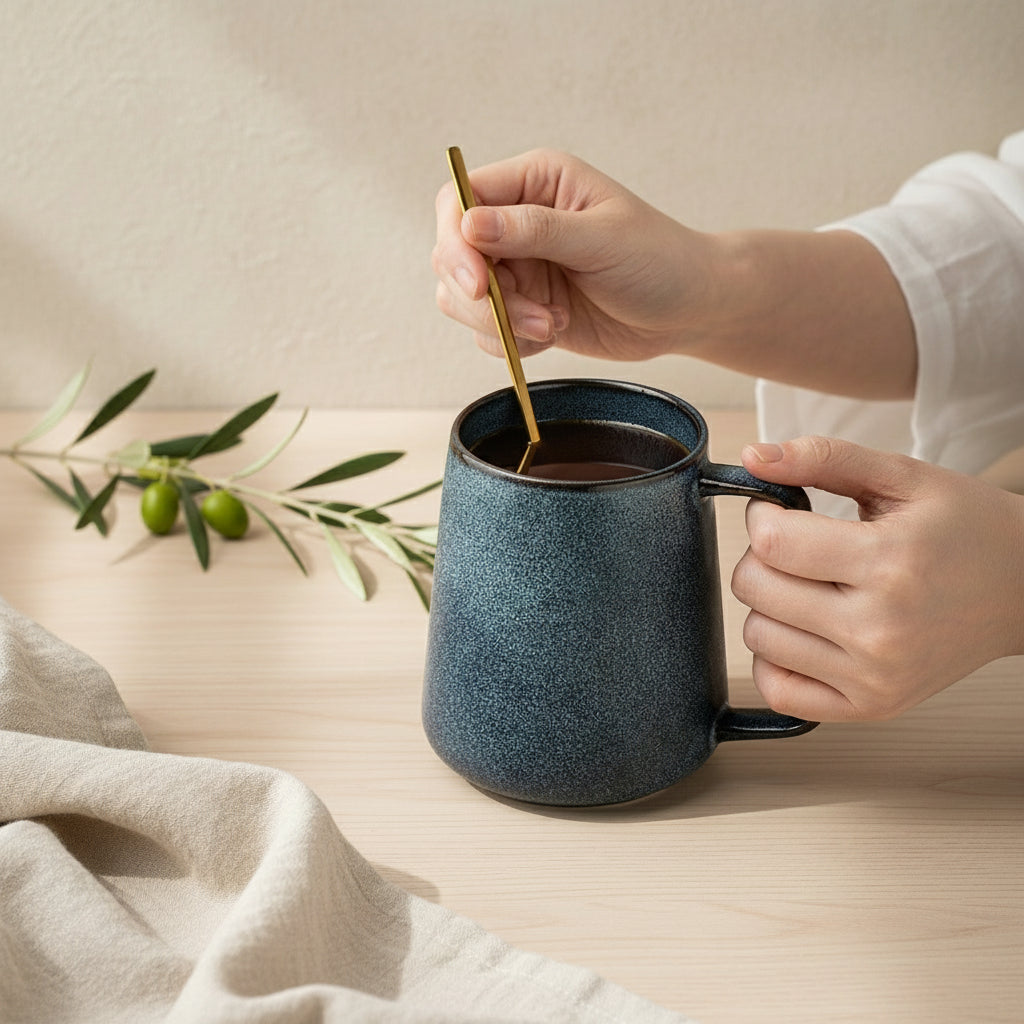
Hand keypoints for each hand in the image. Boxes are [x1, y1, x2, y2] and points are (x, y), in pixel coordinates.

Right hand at [432, 149, 916, 398]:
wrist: (690, 309)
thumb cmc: (660, 260)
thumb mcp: (600, 239)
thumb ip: (534, 231)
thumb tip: (470, 224)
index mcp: (534, 183)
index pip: (459, 200)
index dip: (455, 242)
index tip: (479, 284)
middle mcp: (516, 222)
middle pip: (451, 255)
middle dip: (481, 298)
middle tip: (532, 318)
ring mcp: (517, 268)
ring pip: (462, 300)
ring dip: (500, 324)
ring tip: (553, 326)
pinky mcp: (522, 309)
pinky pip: (486, 331)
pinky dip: (511, 343)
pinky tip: (553, 334)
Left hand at [731, 437, 1023, 721]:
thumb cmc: (965, 529)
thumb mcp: (903, 476)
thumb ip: (824, 458)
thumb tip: (752, 457)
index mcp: (890, 563)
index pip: (773, 543)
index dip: (761, 517)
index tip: (777, 511)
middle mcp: (880, 629)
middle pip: (756, 588)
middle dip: (761, 557)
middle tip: (797, 547)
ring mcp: (873, 677)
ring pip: (757, 636)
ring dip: (768, 605)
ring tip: (810, 586)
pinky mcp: (869, 706)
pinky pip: (778, 689)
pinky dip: (775, 656)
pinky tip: (805, 629)